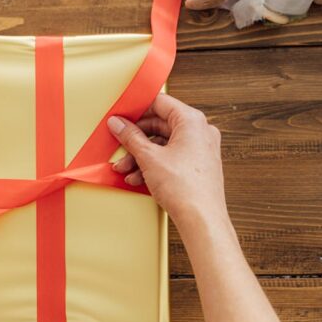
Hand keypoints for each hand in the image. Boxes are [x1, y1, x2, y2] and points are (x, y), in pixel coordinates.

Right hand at [107, 93, 225, 228]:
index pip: (160, 103)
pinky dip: (153, 165)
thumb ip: (131, 137)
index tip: (122, 116)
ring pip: (163, 144)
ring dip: (141, 156)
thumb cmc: (187, 188)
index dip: (137, 109)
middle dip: (136, 139)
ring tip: (126, 168)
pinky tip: (139, 177)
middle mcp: (200, 132)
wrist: (202, 219)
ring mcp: (201, 150)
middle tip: (120, 144)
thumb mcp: (149, 158)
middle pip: (160, 125)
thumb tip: (119, 124)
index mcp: (192, 121)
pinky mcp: (197, 166)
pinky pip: (171, 158)